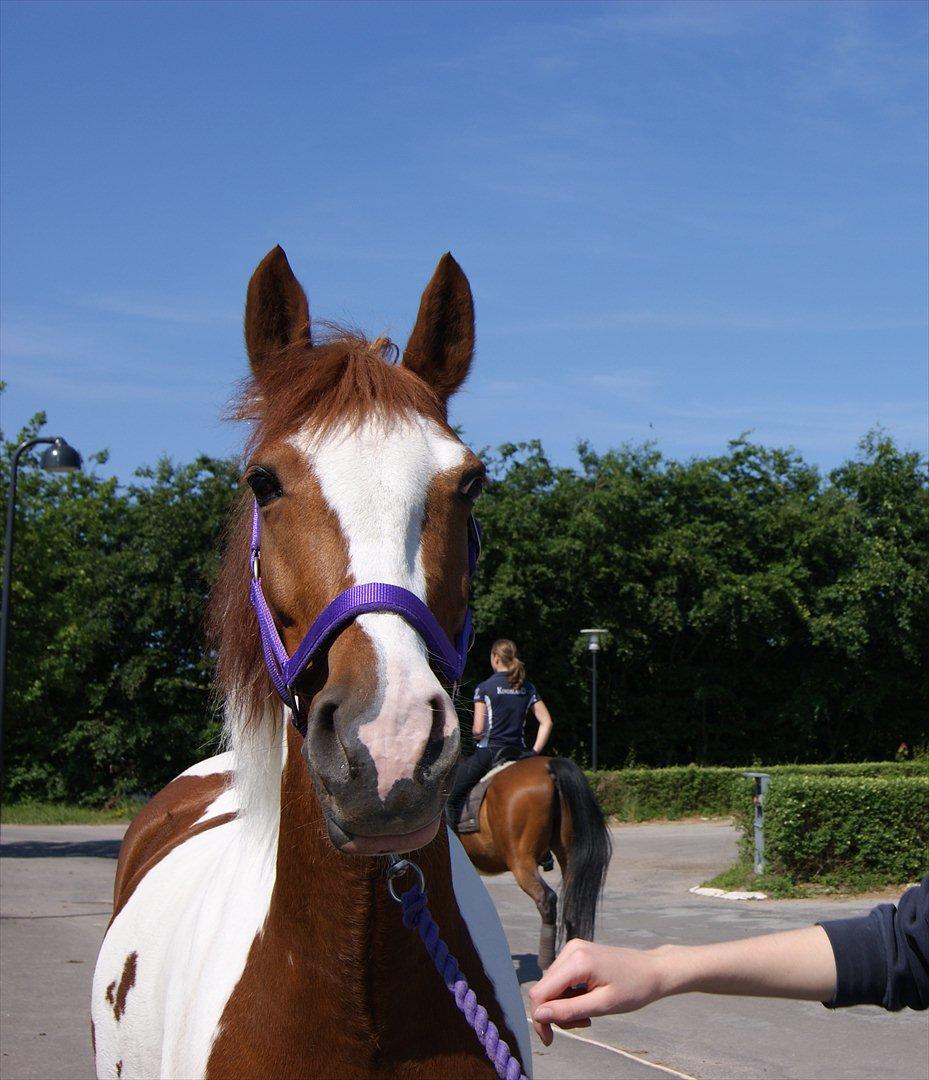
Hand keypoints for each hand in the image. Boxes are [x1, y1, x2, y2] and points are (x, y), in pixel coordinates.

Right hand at [528, 939, 669, 1044]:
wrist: (652, 970)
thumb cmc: (633, 989)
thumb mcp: (602, 1005)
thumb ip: (569, 1010)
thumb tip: (539, 1015)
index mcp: (577, 961)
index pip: (540, 992)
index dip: (540, 1018)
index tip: (550, 1039)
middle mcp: (571, 950)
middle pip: (544, 989)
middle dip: (556, 1013)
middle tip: (582, 1024)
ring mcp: (573, 949)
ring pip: (552, 985)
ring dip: (564, 1006)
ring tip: (588, 1015)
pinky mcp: (577, 952)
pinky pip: (561, 978)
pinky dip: (569, 995)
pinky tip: (587, 1000)